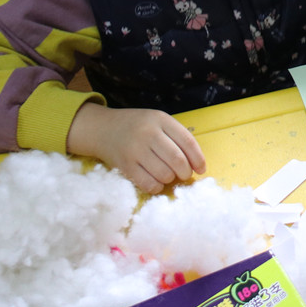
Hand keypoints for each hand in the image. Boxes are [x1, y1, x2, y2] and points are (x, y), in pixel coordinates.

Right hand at [66, 103, 206, 192]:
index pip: (187, 141)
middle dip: (185, 172)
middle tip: (183, 174)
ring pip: (164, 174)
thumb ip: (176, 137)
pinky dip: (157, 187)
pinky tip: (156, 182)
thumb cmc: (137, 127)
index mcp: (160, 119)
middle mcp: (148, 133)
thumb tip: (196, 165)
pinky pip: (148, 184)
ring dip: (170, 179)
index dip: (198, 158)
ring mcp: (135, 150)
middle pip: (177, 160)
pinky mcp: (125, 166)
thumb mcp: (157, 121)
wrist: (103, 129)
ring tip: (167, 175)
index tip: (202, 169)